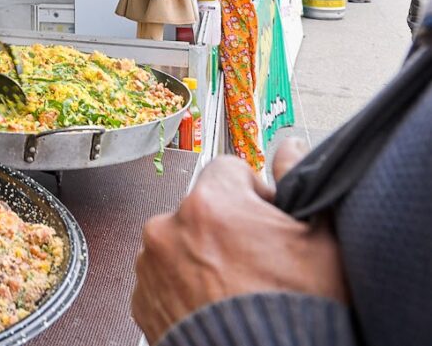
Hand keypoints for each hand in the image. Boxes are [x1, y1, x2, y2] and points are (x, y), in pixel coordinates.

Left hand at [131, 138, 347, 344]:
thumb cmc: (294, 315)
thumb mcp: (321, 243)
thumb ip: (301, 181)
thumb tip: (292, 147)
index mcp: (208, 203)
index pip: (230, 170)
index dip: (256, 195)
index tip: (268, 221)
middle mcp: (167, 228)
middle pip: (203, 208)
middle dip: (226, 227)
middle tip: (257, 263)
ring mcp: (150, 266)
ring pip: (180, 243)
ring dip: (201, 257)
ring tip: (236, 290)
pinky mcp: (141, 301)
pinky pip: (163, 279)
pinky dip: (183, 288)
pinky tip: (214, 305)